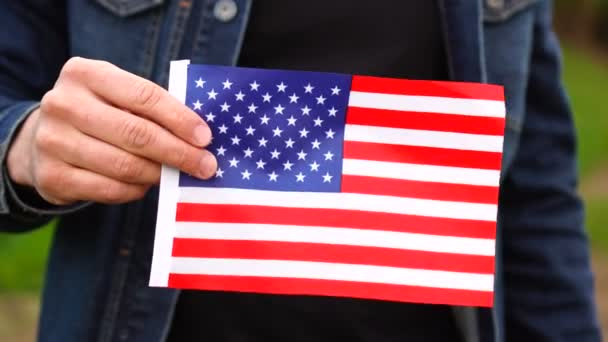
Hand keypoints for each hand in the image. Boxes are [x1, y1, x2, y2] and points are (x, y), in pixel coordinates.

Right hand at [6, 57, 215, 204]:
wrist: (41, 139)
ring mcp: (52, 141)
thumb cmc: (98, 113)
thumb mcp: (116, 95)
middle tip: (206, 166)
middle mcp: (63, 104)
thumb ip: (152, 108)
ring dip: (159, 174)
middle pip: (136, 134)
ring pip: (124, 166)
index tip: (205, 137)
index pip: (144, 95)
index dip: (179, 118)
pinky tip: (146, 185)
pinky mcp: (52, 176)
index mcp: (85, 73)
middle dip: (179, 153)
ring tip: (176, 176)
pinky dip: (136, 190)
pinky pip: (109, 189)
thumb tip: (200, 137)